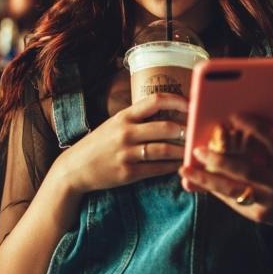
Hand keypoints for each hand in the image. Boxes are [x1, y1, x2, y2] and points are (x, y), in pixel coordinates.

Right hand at [53, 93, 187, 194]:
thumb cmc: (100, 144)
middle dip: (186, 129)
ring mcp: (127, 153)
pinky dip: (171, 167)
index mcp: (124, 116)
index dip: (177, 101)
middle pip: (165, 127)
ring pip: (164, 150)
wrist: (75, 169)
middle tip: (198, 131)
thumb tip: (168, 113)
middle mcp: (126, 132)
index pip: (155, 100)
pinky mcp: (128, 173)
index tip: (193, 104)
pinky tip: (180, 165)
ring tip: (194, 150)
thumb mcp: (115, 124)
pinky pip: (156, 169)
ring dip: (183, 150)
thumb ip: (138, 118)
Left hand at [179, 114, 272, 231]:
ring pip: (233, 189)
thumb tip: (232, 126)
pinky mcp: (259, 215)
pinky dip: (213, 189)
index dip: (256, 127)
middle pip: (248, 169)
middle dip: (220, 159)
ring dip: (206, 179)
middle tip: (198, 150)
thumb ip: (267, 145)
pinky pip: (231, 201)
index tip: (234, 116)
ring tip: (185, 170)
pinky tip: (197, 181)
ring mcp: (271, 201)